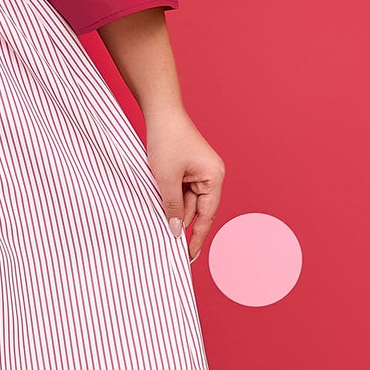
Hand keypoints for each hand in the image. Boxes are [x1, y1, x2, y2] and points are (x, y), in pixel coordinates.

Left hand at [143, 107, 224, 264]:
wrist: (161, 113)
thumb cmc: (167, 140)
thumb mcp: (166, 178)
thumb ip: (172, 206)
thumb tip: (176, 231)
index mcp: (214, 178)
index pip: (206, 216)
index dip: (196, 238)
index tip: (187, 257)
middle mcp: (212, 177)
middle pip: (196, 210)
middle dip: (181, 224)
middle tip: (165, 245)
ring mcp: (200, 173)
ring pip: (185, 202)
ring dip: (172, 210)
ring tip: (155, 221)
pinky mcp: (188, 169)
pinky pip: (180, 191)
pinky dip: (169, 199)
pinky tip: (157, 206)